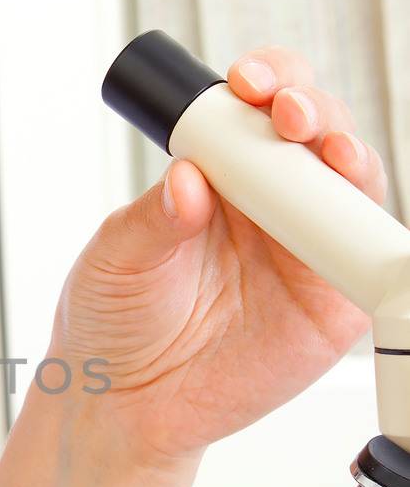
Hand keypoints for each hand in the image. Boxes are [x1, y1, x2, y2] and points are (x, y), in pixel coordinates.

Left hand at [53, 46, 385, 468]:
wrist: (122, 405)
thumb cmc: (111, 321)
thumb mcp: (115, 257)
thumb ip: (152, 218)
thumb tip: (189, 179)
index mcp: (221, 174)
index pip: (256, 109)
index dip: (265, 82)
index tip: (246, 83)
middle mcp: (271, 203)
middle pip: (316, 132)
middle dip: (312, 108)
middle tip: (287, 113)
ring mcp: (306, 251)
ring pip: (351, 186)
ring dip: (349, 157)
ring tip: (326, 151)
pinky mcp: (331, 306)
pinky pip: (368, 264)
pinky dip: (373, 238)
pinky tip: (354, 223)